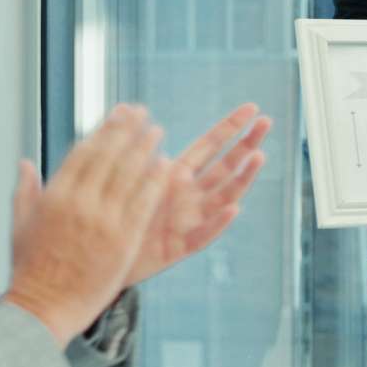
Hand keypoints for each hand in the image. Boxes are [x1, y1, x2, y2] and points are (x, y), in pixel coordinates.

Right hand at [4, 104, 181, 344]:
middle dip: (127, 131)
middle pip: (109, 156)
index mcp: (54, 196)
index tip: (117, 113)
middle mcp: (79, 202)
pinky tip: (166, 165)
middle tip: (143, 113)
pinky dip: (155, 181)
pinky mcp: (124, 238)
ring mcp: (103, 220)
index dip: (103, 130)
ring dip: (145, 149)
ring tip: (158, 131)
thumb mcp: (20, 225)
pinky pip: (144, 202)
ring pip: (129, 174)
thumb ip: (25, 191)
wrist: (45, 305)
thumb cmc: (31, 268)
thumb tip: (25, 163)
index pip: (83, 152)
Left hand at [119, 104, 271, 285]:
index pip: (210, 146)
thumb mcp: (123, 178)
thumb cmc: (111, 215)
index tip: (252, 107)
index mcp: (176, 175)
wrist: (99, 258)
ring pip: (223, 197)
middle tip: (267, 122)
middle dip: (246, 144)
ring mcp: (189, 220)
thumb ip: (137, 155)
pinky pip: (203, 235)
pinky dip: (219, 223)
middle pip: (225, 166)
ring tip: (258, 156)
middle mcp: (190, 196)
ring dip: (242, 177)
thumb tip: (145, 124)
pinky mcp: (181, 247)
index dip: (231, 127)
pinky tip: (234, 209)